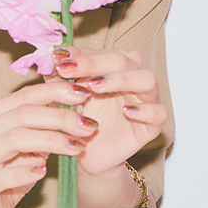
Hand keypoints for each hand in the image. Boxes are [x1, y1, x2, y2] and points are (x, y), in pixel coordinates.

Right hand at [0, 80, 96, 207]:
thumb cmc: (7, 173)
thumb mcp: (28, 145)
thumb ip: (44, 125)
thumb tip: (78, 103)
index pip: (24, 96)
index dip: (55, 91)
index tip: (84, 93)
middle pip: (22, 115)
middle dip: (60, 117)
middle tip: (88, 125)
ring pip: (14, 139)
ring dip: (52, 140)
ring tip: (77, 146)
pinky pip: (4, 176)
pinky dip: (26, 171)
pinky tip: (44, 170)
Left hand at [50, 46, 166, 175]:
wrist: (87, 155)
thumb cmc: (80, 121)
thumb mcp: (66, 96)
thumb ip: (60, 76)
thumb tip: (48, 55)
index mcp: (117, 67)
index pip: (102, 52)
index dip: (81, 53)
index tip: (58, 57)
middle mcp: (135, 79)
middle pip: (124, 60)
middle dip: (95, 63)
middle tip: (69, 69)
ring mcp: (148, 101)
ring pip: (147, 79)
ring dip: (122, 79)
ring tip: (95, 86)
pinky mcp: (153, 125)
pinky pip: (159, 113)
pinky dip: (145, 109)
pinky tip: (128, 110)